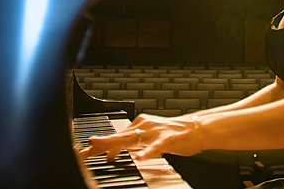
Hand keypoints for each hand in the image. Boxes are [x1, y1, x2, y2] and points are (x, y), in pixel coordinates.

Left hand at [78, 113, 201, 161]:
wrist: (198, 128)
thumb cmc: (175, 134)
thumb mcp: (149, 138)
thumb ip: (132, 144)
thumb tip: (112, 153)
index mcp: (140, 125)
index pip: (115, 135)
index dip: (100, 143)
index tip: (85, 150)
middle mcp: (145, 126)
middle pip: (118, 136)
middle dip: (101, 143)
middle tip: (86, 149)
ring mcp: (155, 132)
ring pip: (133, 139)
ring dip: (117, 144)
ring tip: (105, 152)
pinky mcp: (168, 139)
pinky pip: (155, 147)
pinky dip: (146, 153)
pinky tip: (139, 158)